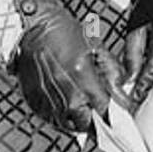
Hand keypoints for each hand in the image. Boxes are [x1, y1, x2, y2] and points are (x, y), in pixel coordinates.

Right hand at [12, 0, 129, 132]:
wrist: (31, 26)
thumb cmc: (61, 31)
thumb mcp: (95, 46)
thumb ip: (112, 72)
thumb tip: (121, 92)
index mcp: (82, 77)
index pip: (104, 110)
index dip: (113, 112)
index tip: (116, 110)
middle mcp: (64, 92)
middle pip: (86, 125)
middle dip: (95, 119)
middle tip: (97, 108)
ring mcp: (47, 99)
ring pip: (68, 125)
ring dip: (77, 119)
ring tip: (80, 103)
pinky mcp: (34, 102)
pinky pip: (51, 119)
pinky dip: (60, 114)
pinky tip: (63, 100)